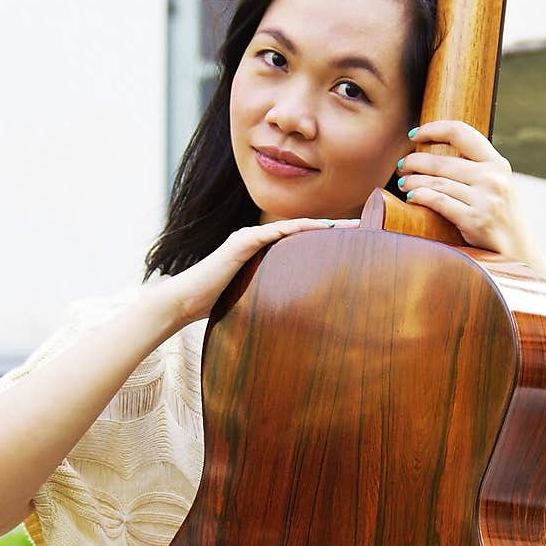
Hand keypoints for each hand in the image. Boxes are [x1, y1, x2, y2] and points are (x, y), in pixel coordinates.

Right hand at [170, 216, 359, 324]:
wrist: (184, 301)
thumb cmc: (216, 304)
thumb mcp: (253, 299)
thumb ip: (271, 298)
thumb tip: (296, 319)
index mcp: (261, 251)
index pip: (299, 241)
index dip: (324, 239)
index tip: (352, 241)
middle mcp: (256, 238)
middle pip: (301, 230)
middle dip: (330, 229)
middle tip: (361, 228)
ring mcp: (248, 238)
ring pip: (292, 227)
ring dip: (320, 225)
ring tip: (347, 226)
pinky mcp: (241, 243)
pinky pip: (274, 232)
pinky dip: (296, 228)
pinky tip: (317, 227)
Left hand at [397, 120, 534, 260]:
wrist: (519, 254)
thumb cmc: (500, 218)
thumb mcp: (497, 186)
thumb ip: (475, 169)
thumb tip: (433, 155)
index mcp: (498, 164)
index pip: (461, 132)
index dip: (433, 129)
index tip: (413, 134)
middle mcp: (494, 178)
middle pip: (442, 161)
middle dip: (414, 161)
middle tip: (402, 166)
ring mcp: (486, 199)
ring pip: (436, 182)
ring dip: (412, 181)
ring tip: (402, 182)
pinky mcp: (476, 220)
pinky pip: (438, 202)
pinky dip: (419, 197)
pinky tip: (410, 197)